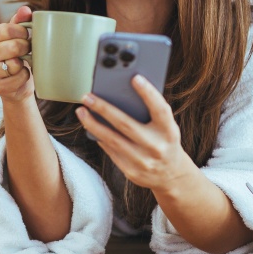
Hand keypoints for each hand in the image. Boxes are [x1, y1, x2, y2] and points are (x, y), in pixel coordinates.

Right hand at [0, 5, 34, 103]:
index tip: (27, 36)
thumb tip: (25, 9)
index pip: (6, 29)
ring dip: (24, 64)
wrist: (17, 86)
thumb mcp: (18, 38)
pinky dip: (24, 77)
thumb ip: (20, 22)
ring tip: (22, 64)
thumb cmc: (18, 58)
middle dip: (26, 49)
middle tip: (27, 52)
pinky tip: (20, 77)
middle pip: (13, 46)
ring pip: (15, 63)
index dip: (22, 32)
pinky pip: (18, 78)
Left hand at [75, 75, 195, 191]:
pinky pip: (111, 151)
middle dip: (103, 109)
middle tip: (87, 97)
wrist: (171, 175)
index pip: (160, 109)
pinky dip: (100, 137)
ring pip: (112, 139)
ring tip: (81, 111)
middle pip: (126, 124)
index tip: (135, 78)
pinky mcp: (131, 171)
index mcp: (169, 132)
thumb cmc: (164, 141)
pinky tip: (91, 127)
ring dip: (93, 124)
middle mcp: (157, 147)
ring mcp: (143, 161)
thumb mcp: (165, 127)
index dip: (149, 93)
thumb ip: (151, 113)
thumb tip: (122, 93)